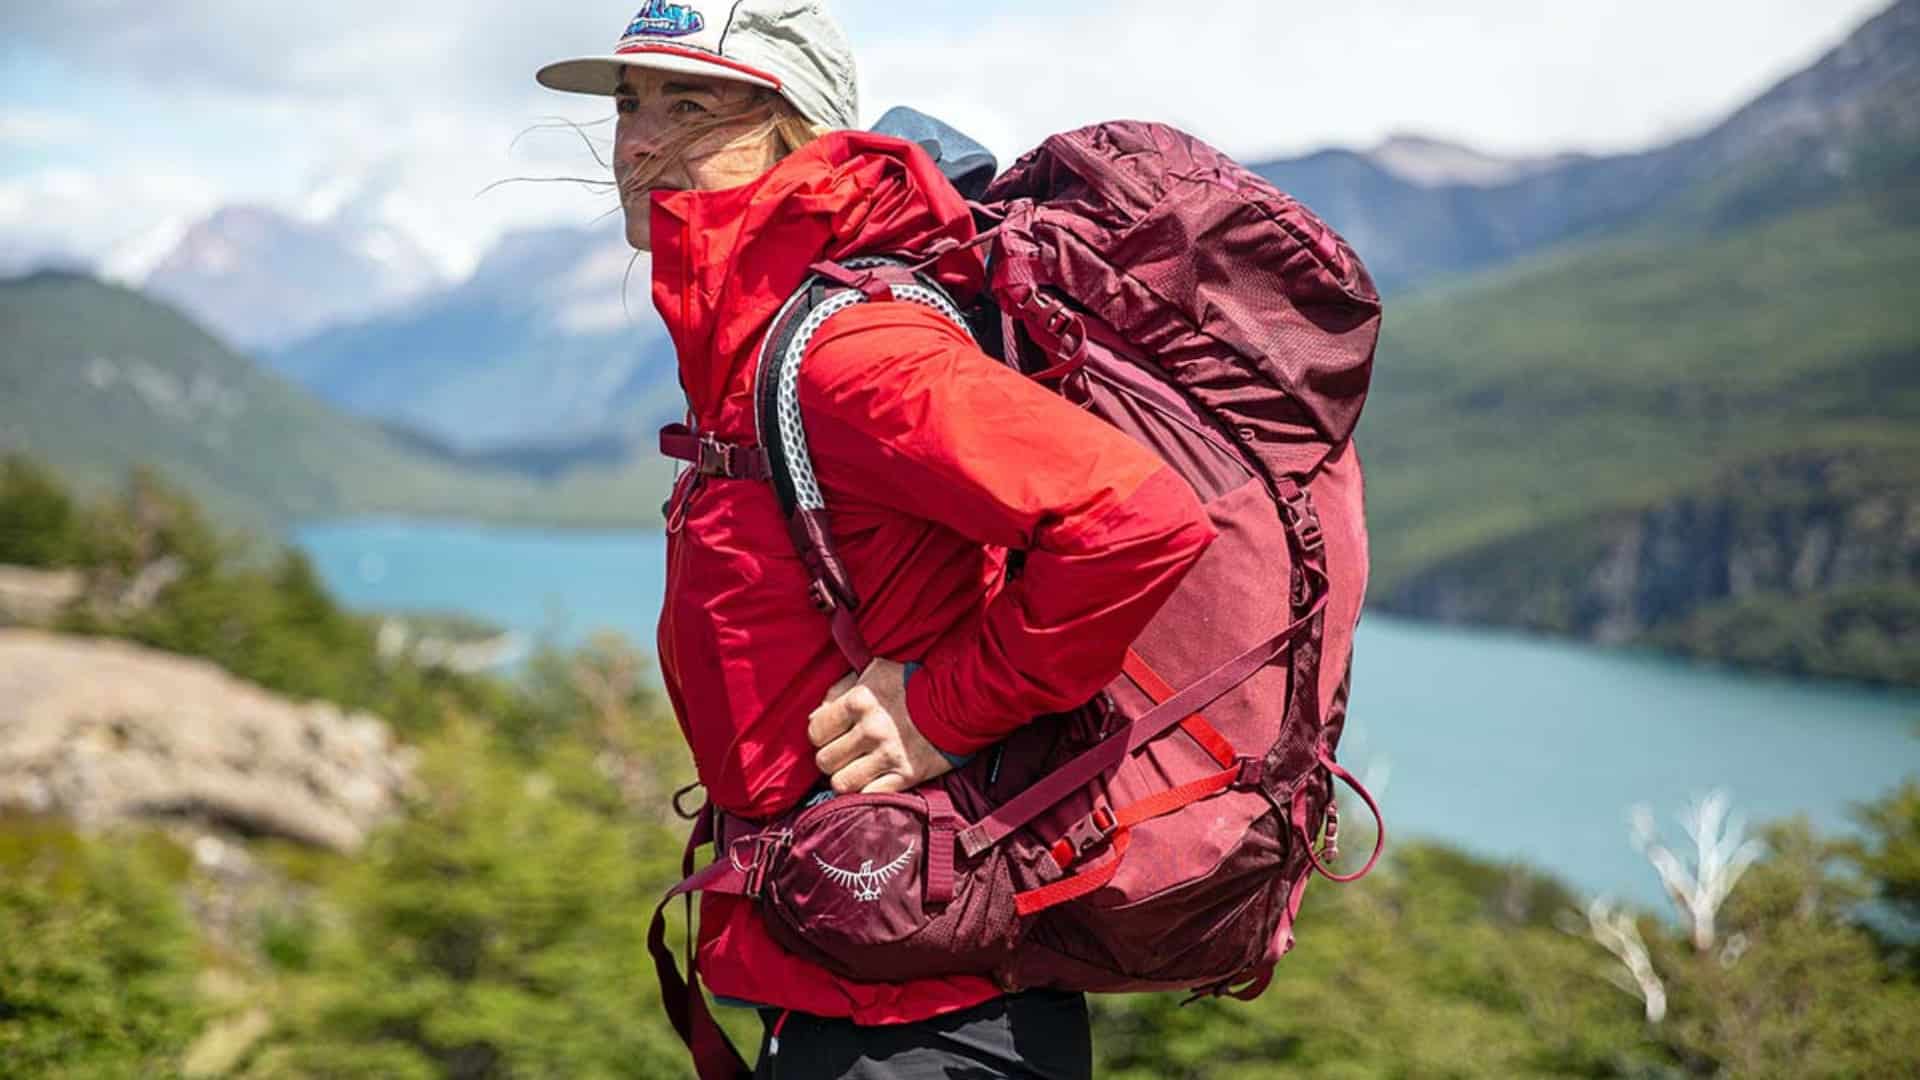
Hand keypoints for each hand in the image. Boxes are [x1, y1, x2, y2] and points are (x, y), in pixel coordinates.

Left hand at [808, 659, 954, 794]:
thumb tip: (816, 715)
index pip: (815, 730)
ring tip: (855, 770)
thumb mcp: (875, 671)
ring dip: (845, 778)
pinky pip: (868, 796)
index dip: (820, 735)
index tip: (831, 735)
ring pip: (841, 783)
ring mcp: (888, 755)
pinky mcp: (905, 776)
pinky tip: (871, 782)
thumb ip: (840, 688)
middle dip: (831, 759)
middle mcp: (870, 729)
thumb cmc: (913, 685)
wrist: (960, 703)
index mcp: (859, 700)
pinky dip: (866, 792)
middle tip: (844, 755)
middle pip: (825, 760)